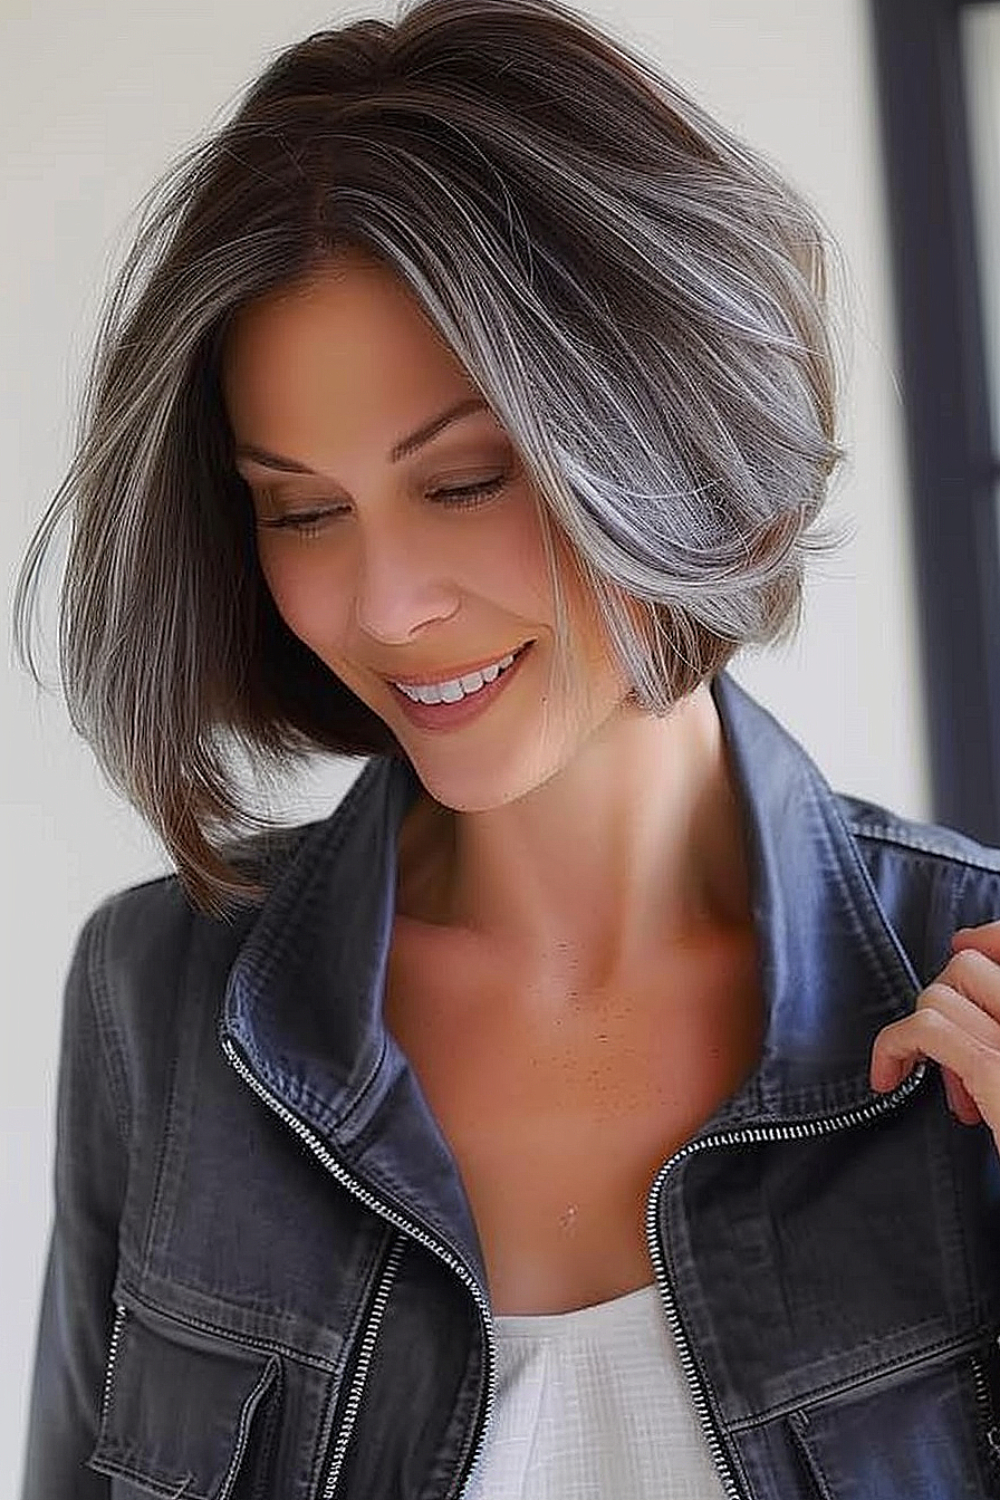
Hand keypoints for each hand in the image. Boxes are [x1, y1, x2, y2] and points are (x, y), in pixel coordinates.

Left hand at [870, 921, 999, 1150]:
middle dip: (948, 1005)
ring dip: (923, 1034)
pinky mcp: (999, 1071)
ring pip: (942, 993)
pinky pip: (926, 1029)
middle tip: (956, 1062)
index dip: (987, 938)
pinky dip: (893, 1047)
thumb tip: (972, 970)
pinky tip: (890, 1079)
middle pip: (970, 968)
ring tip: (950, 1089)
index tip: (963, 947)